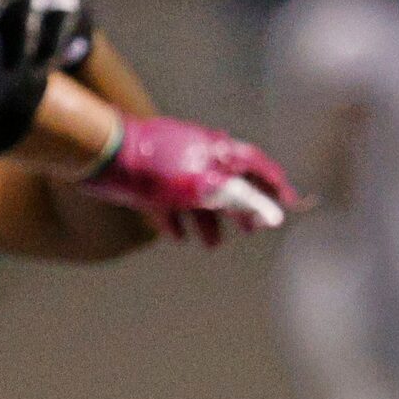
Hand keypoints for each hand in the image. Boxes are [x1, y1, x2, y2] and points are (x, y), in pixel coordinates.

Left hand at [80, 115, 298, 244]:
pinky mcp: (151, 183)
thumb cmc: (160, 168)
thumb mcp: (206, 186)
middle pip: (229, 184)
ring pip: (201, 198)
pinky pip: (171, 205)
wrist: (108, 155)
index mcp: (219, 152)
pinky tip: (180, 238)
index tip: (289, 203)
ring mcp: (176, 169)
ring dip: (210, 222)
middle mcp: (201, 157)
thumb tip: (272, 214)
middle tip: (253, 231)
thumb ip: (240, 200)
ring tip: (212, 245)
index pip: (257, 168)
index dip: (275, 187)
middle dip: (242, 209)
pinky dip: (178, 221)